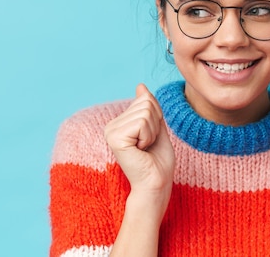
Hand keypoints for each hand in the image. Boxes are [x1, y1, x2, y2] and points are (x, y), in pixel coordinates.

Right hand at [104, 84, 174, 200]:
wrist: (156, 184)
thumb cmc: (158, 161)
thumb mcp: (157, 128)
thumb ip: (149, 108)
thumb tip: (140, 86)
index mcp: (119, 123)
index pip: (145, 100)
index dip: (157, 118)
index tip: (150, 139)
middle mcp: (111, 125)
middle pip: (146, 103)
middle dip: (155, 124)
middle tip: (148, 145)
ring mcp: (111, 131)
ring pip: (145, 112)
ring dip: (152, 132)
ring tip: (145, 149)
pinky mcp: (115, 138)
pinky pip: (142, 123)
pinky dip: (148, 137)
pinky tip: (141, 151)